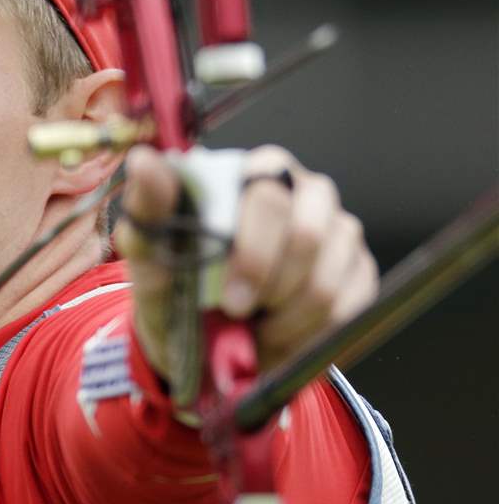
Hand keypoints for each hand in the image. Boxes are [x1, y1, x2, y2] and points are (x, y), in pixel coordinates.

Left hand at [115, 144, 378, 374]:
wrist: (199, 342)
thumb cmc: (175, 287)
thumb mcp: (150, 256)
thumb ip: (149, 208)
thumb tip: (144, 161)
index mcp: (251, 174)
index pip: (268, 197)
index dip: (253, 254)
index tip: (229, 301)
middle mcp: (303, 191)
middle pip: (308, 234)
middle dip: (271, 290)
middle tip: (239, 316)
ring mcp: (337, 229)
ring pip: (328, 280)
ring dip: (286, 322)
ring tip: (253, 328)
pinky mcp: (358, 269)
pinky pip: (349, 308)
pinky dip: (310, 336)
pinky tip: (280, 337)